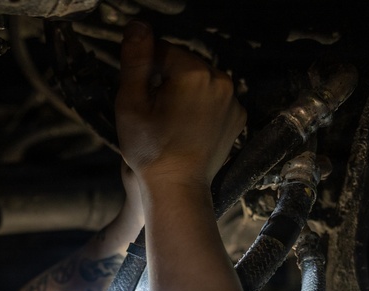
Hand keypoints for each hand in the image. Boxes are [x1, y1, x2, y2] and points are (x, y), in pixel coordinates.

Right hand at [114, 21, 245, 186]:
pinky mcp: (237, 117)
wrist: (177, 188)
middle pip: (185, 64)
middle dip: (167, 79)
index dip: (145, 69)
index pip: (163, 50)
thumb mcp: (131, 103)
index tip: (137, 93)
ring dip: (184, 91)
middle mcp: (220, 79)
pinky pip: (215, 99)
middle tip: (151, 110)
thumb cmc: (149, 150)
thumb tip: (138, 25)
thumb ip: (135, 61)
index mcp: (193, 72)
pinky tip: (185, 127)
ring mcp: (233, 100)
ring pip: (200, 81)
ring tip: (168, 120)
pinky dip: (200, 106)